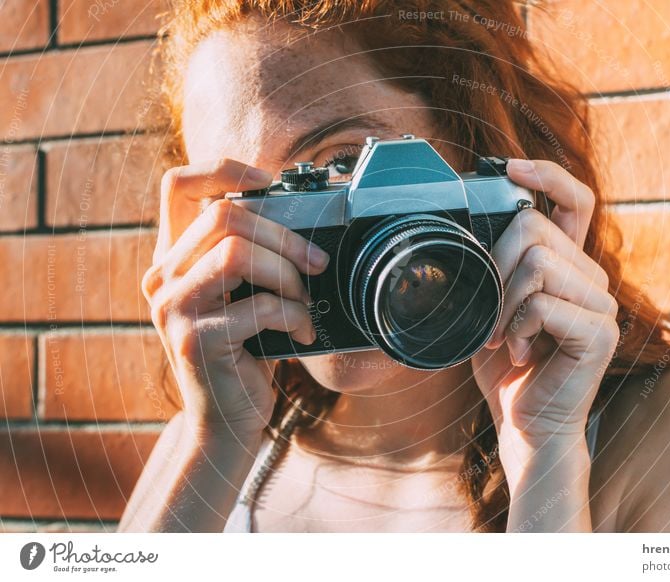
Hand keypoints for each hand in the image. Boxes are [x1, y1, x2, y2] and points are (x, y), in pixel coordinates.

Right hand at [142, 159, 329, 439]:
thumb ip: (249, 259)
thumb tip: (300, 221)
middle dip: (284, 236)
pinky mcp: (195, 341)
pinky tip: (301, 332)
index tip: (267, 181)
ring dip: (287, 275)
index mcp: (173, 258)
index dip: (223, 169)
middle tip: (316, 263)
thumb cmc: (243, 354)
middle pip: (224, 216)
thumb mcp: (240, 298)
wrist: (225, 422)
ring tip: (304, 301)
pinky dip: (292, 316)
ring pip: (236, 254)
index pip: (177, 185)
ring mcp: (173, 308)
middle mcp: (162, 277)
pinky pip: (258, 307)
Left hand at [471, 159, 618, 448]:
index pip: (574, 199)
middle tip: (489, 315)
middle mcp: (592, 277)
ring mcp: (601, 303)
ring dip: (503, 303)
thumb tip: (467, 227)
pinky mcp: (599, 331)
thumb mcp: (492, 306)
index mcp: (570, 265)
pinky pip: (543, 301)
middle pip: (533, 229)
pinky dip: (518, 327)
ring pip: (537, 262)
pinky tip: (521, 352)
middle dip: (493, 270)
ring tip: (504, 337)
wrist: (526, 425)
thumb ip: (493, 268)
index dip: (545, 174)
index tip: (508, 167)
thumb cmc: (507, 367)